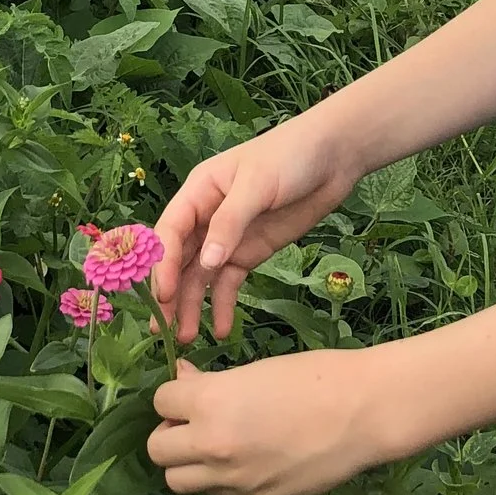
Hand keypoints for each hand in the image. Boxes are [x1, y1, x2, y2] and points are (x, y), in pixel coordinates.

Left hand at [148, 354, 391, 494]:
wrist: (364, 413)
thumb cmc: (314, 376)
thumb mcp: (255, 370)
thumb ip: (211, 383)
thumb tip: (182, 379)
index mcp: (209, 404)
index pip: (160, 402)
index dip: (175, 395)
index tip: (193, 391)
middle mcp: (212, 446)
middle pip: (157, 450)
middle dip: (169, 433)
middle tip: (194, 421)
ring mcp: (234, 480)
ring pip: (178, 482)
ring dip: (186, 463)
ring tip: (213, 445)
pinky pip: (216, 493)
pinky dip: (217, 479)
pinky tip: (243, 460)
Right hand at [152, 112, 359, 341]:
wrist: (334, 157)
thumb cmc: (289, 156)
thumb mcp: (257, 184)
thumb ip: (230, 223)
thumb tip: (207, 263)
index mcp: (199, 192)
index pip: (171, 231)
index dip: (163, 263)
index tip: (164, 295)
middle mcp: (206, 217)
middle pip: (180, 259)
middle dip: (170, 293)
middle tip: (161, 329)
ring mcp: (228, 238)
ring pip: (201, 276)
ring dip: (193, 305)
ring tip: (186, 337)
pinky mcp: (251, 252)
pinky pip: (230, 283)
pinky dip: (224, 305)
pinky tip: (222, 330)